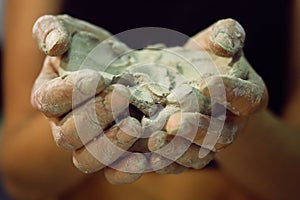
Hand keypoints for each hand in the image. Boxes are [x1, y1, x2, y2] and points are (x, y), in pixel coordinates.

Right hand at [31, 15, 147, 183]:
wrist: (122, 70)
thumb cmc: (93, 50)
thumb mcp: (72, 32)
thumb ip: (54, 31)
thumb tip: (54, 44)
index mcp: (49, 97)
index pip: (49, 101)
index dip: (70, 92)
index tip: (98, 78)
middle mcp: (64, 126)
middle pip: (68, 135)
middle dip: (95, 116)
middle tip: (121, 94)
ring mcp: (88, 144)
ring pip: (87, 159)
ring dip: (110, 145)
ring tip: (134, 124)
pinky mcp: (113, 155)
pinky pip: (113, 172)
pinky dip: (127, 169)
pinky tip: (145, 157)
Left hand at [147, 18, 267, 173]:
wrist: (195, 82)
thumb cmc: (209, 59)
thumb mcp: (219, 41)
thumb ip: (227, 35)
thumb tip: (224, 42)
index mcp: (247, 98)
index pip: (246, 98)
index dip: (229, 92)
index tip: (206, 83)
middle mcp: (231, 126)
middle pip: (220, 135)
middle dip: (197, 129)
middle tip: (174, 123)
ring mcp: (209, 143)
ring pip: (198, 154)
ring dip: (177, 151)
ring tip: (155, 143)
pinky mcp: (189, 152)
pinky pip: (179, 163)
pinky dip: (164, 164)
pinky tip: (146, 159)